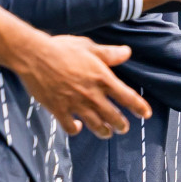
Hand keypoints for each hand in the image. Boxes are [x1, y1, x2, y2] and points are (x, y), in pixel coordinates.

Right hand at [14, 37, 150, 137]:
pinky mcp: (59, 110)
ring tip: (107, 133)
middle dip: (121, 125)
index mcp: (102, 78)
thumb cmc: (62, 48)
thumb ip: (109, 54)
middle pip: (113, 116)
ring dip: (103, 131)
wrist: (34, 56)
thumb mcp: (89, 47)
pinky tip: (78, 127)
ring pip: (95, 125)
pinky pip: (70, 127)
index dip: (139, 107)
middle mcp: (92, 94)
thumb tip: (127, 52)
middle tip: (124, 128)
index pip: (127, 97)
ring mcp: (75, 104)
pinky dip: (76, 129)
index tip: (146, 114)